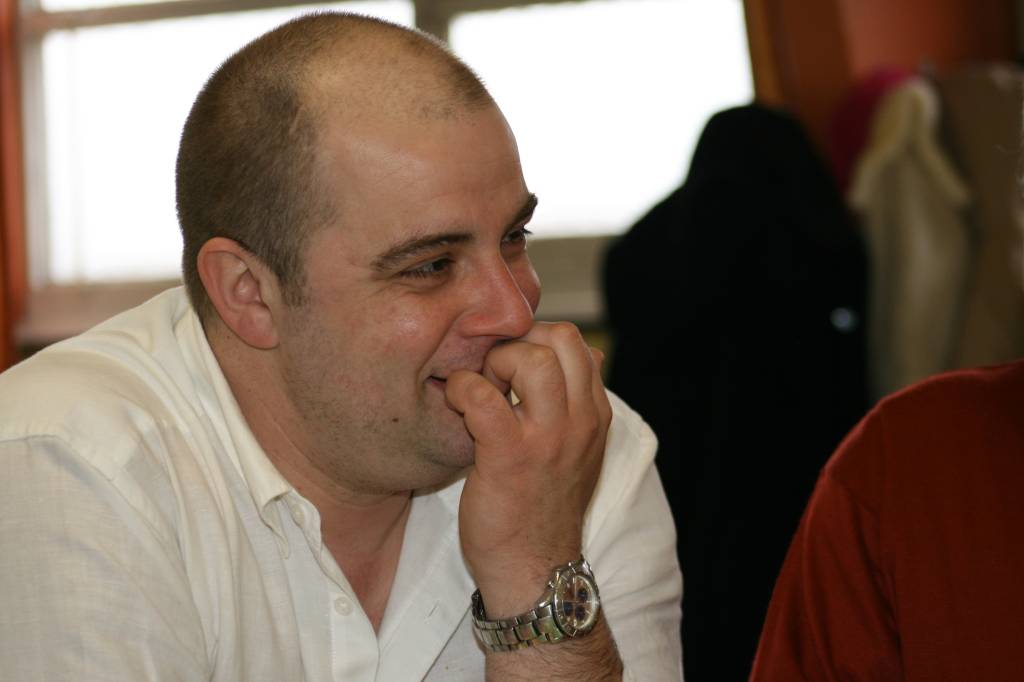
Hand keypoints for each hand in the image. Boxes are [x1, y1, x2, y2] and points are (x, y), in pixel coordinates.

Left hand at [445, 322, 612, 616]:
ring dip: (494, 362)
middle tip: (494, 372)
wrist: (533, 569)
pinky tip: (457, 404)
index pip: (576, 344)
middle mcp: (579, 421)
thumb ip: (579, 403)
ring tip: (480, 388)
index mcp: (594, 415)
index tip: (510, 364)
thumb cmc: (543, 507)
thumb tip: (588, 355)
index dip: (536, 340)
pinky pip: (483, 397)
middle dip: (518, 342)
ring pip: (531, 358)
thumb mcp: (579, 450)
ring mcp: (547, 438)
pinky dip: (463, 390)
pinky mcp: (509, 456)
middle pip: (560, 339)